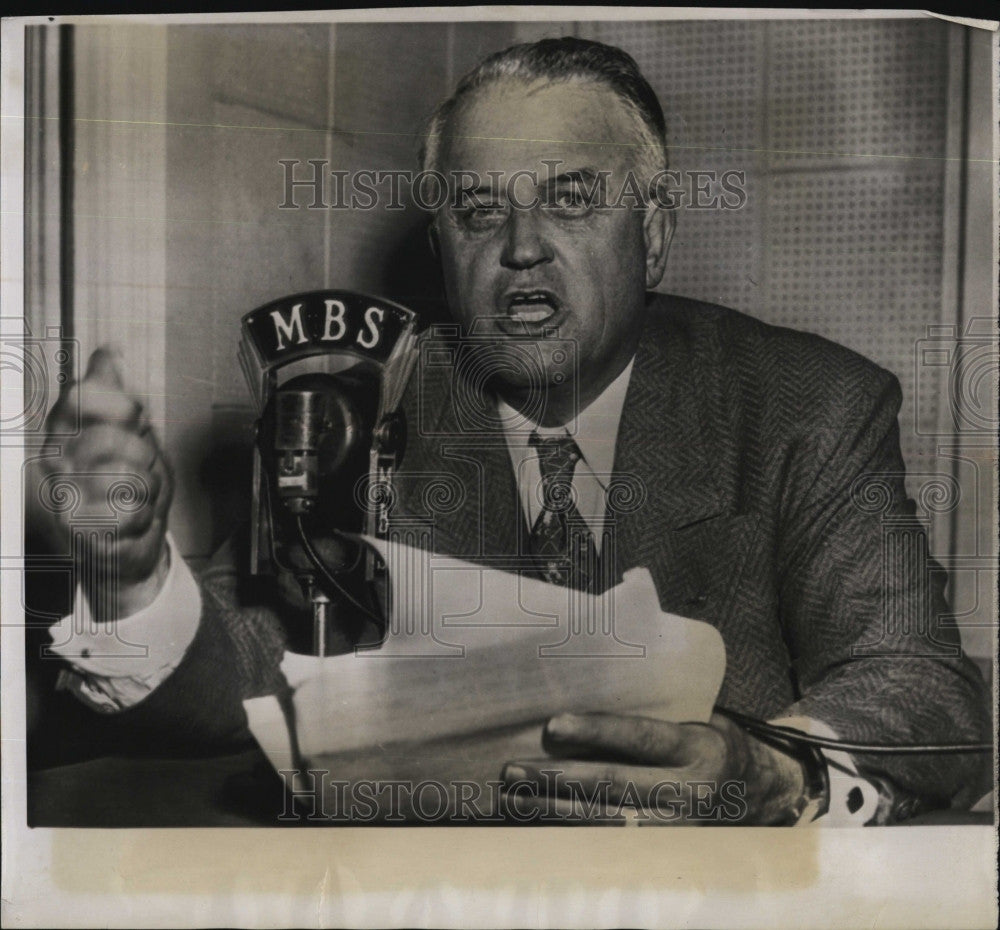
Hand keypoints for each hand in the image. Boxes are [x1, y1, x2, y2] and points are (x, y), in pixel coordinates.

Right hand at [28, 347, 173, 619]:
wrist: (129, 543)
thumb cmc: (127, 488)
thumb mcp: (130, 435)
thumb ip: (115, 396)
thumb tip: (107, 353)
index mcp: (63, 430)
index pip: (80, 396)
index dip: (122, 406)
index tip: (136, 420)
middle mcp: (54, 459)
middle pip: (113, 438)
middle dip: (143, 455)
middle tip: (139, 469)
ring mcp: (62, 495)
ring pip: (125, 475)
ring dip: (146, 488)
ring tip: (135, 496)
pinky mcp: (77, 529)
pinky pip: (131, 510)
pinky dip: (144, 515)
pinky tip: (131, 519)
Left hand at [501, 712, 806, 824]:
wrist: (762, 794)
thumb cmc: (713, 741)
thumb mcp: (699, 716)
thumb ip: (656, 707)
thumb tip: (590, 674)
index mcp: (698, 747)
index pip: (641, 737)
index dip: (595, 730)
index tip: (552, 725)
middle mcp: (689, 792)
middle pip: (613, 785)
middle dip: (558, 778)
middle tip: (513, 770)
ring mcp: (677, 829)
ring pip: (605, 821)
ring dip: (553, 810)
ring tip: (512, 798)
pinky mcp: (665, 852)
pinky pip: (610, 845)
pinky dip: (570, 834)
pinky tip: (537, 823)